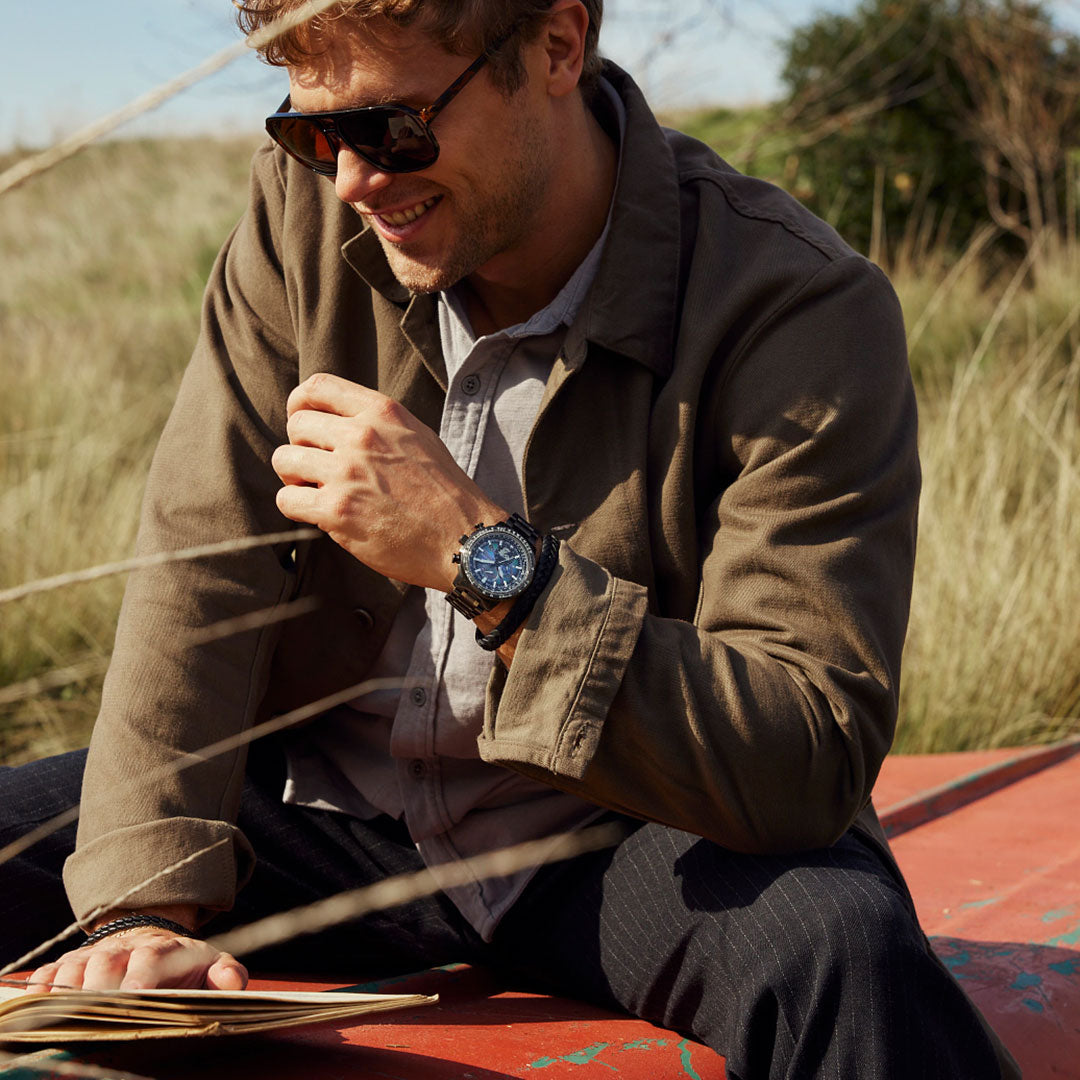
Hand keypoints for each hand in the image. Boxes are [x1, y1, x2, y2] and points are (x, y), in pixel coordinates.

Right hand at [25, 930, 246, 992]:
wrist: (147, 939)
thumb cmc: (179, 965)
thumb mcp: (208, 965)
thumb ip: (226, 973)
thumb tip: (232, 984)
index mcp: (161, 949)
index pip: (152, 958)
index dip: (143, 974)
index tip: (137, 993)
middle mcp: (123, 949)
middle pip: (107, 961)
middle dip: (102, 983)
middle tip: (99, 1007)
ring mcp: (92, 956)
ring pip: (75, 967)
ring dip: (70, 987)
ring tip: (69, 1009)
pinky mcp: (66, 965)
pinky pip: (47, 973)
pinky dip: (41, 986)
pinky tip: (41, 1001)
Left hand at [272, 373, 505, 589]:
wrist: (465, 538)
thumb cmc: (444, 493)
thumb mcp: (418, 437)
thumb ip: (378, 424)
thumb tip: (337, 423)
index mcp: (383, 412)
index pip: (318, 387)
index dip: (300, 404)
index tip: (303, 422)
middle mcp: (362, 436)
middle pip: (297, 425)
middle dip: (301, 446)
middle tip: (317, 469)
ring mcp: (347, 473)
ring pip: (284, 460)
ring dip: (294, 477)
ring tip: (316, 491)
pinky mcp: (337, 510)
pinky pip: (287, 500)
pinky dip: (296, 507)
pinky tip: (320, 514)